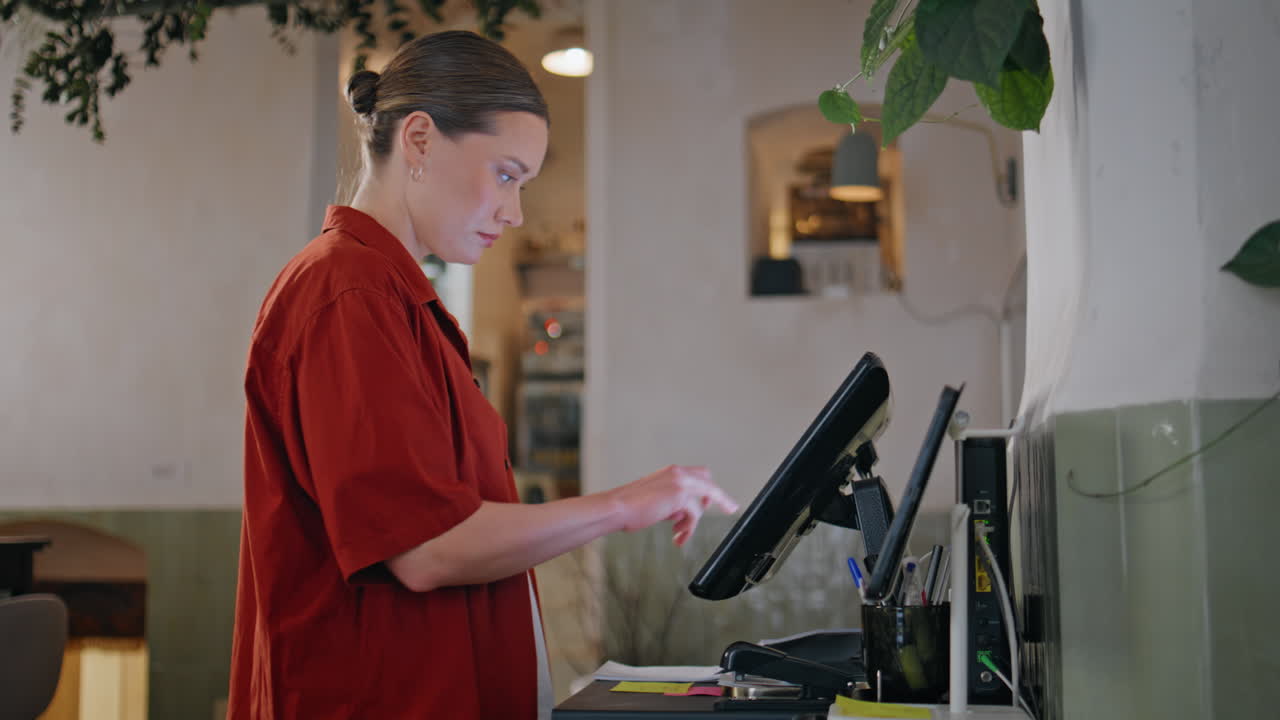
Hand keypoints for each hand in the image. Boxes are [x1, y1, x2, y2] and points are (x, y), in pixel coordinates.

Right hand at [606, 465, 738, 545]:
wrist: (616, 508)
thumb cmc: (629, 507)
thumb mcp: (654, 499)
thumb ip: (670, 500)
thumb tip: (681, 513)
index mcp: (670, 473)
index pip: (698, 475)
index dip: (708, 489)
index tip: (716, 500)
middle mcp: (678, 473)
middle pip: (709, 481)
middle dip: (715, 498)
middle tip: (718, 511)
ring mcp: (680, 482)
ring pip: (702, 503)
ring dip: (692, 523)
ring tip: (679, 534)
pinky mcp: (680, 494)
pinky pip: (694, 514)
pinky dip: (687, 529)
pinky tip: (677, 536)